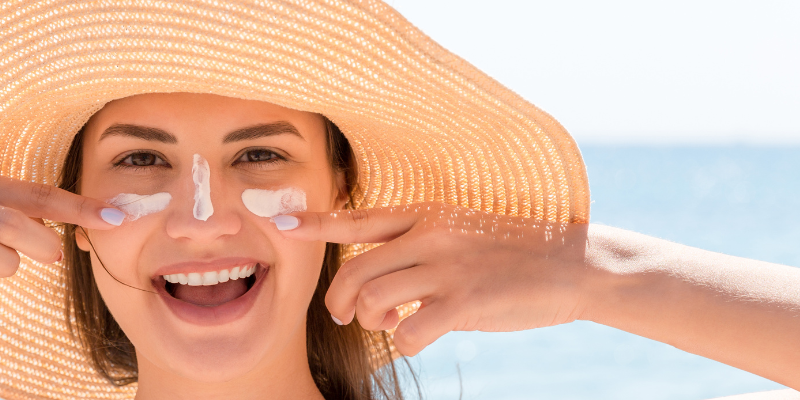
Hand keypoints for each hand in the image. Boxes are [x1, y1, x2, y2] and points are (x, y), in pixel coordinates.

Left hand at [278, 202, 590, 355]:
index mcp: (426, 214)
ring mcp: (447, 267)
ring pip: (373, 299)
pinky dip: (404, 341)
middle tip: (345, 313)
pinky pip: (408, 330)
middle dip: (339, 298)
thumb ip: (412, 255)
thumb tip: (373, 299)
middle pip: (354, 269)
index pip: (357, 218)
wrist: (575, 264)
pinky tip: (420, 337)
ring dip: (370, 320)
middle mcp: (430, 235)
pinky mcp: (465, 301)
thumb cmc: (512, 254)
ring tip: (386, 322)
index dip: (314, 222)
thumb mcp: (459, 236)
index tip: (279, 222)